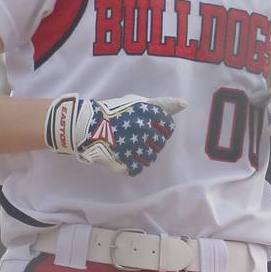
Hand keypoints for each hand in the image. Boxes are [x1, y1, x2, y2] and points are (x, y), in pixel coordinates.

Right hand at [45, 93, 186, 175]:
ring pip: (150, 158)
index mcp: (148, 114)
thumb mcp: (137, 102)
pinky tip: (123, 157)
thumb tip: (184, 104)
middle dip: (150, 142)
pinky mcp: (124, 162)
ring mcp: (135, 146)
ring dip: (141, 155)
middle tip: (133, 137)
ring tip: (127, 147)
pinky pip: (137, 169)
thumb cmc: (113, 112)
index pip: (168, 128)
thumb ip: (162, 104)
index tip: (147, 127)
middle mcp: (144, 129)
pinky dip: (131, 166)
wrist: (85, 125)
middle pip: (160, 144)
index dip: (160, 129)